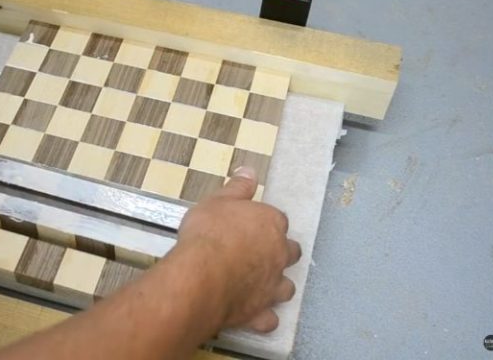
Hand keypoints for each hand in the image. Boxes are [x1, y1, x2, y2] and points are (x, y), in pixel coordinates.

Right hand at [176, 167, 300, 332]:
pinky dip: (264, 318)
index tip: (251, 225)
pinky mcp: (259, 312)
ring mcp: (271, 287)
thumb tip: (250, 172)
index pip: (278, 221)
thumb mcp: (217, 201)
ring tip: (263, 285)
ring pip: (286, 288)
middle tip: (261, 253)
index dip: (265, 223)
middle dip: (281, 253)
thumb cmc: (208, 232)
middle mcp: (278, 256)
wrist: (201, 273)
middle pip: (291, 253)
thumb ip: (237, 188)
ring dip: (278, 286)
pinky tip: (257, 316)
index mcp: (271, 225)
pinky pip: (269, 320)